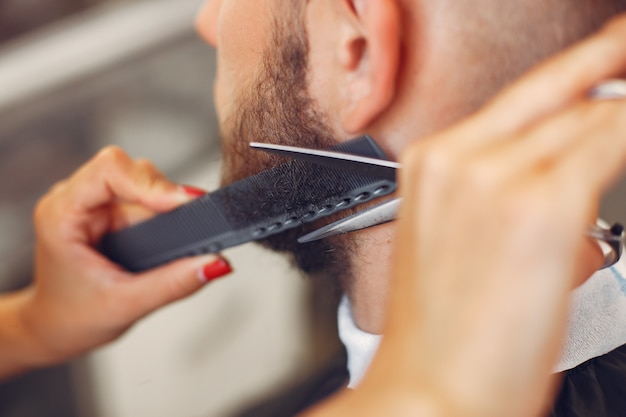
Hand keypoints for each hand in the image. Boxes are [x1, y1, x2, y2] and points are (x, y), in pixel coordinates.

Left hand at [0, 147, 231, 377]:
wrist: (55, 327)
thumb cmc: (72, 318)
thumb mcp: (126, 305)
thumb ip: (173, 284)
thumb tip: (215, 263)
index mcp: (62, 214)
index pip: (109, 171)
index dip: (151, 182)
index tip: (184, 202)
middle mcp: (74, 200)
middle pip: (130, 169)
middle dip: (164, 191)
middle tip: (193, 214)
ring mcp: (92, 202)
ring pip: (140, 178)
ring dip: (165, 199)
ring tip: (185, 224)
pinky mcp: (109, 209)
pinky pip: (143, 193)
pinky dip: (163, 206)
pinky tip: (174, 224)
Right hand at [356, 15, 625, 416]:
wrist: (432, 391)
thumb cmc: (446, 331)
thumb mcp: (464, 241)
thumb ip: (512, 189)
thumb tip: (573, 165)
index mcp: (435, 161)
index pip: (529, 92)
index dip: (584, 68)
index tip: (612, 53)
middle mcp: (460, 157)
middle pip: (563, 95)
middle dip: (615, 89)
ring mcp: (498, 176)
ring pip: (593, 116)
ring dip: (622, 119)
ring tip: (623, 126)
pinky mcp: (543, 205)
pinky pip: (611, 143)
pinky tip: (625, 134)